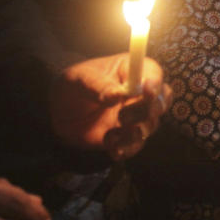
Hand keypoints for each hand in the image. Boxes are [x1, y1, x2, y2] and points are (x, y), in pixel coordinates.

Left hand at [49, 54, 172, 159]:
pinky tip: (111, 147)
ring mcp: (136, 115)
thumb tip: (117, 94)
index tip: (146, 93)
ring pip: (152, 125)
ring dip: (134, 133)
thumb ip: (97, 85)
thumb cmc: (72, 86)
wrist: (58, 113)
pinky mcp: (128, 136)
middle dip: (147, 111)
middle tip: (123, 117)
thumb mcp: (78, 79)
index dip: (154, 82)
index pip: (152, 73)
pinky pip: (138, 145)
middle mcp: (140, 93)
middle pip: (161, 101)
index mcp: (131, 70)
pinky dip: (127, 149)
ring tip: (111, 134)